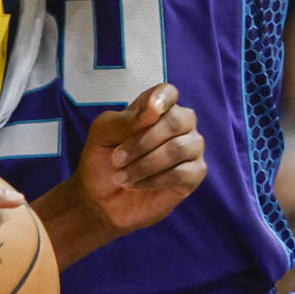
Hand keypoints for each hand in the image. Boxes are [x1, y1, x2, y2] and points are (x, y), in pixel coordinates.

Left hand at [77, 83, 205, 235]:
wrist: (100, 200)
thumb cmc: (102, 161)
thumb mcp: (102, 134)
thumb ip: (125, 120)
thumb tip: (153, 112)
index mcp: (155, 108)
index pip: (169, 93)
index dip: (162, 99)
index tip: (150, 111)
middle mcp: (178, 125)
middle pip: (178, 120)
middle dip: (144, 142)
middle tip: (117, 159)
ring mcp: (189, 149)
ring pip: (181, 148)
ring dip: (147, 164)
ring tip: (122, 177)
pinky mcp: (193, 175)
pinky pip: (184, 173)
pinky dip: (156, 180)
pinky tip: (137, 185)